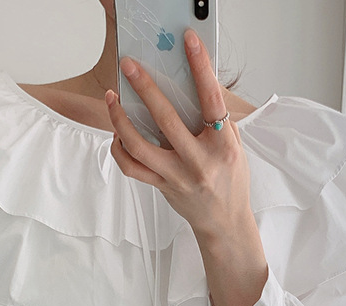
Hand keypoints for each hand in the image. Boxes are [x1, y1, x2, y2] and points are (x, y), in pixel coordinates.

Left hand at [105, 30, 269, 305]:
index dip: (201, 69)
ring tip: (112, 98)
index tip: (189, 41)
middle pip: (166, 120)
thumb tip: (195, 84)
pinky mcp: (162, 187)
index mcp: (222, 147)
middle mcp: (199, 162)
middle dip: (145, 88)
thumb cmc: (231, 181)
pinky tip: (117, 133)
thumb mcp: (234, 148)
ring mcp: (177, 177)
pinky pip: (132, 168)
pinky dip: (120, 149)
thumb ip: (217, 121)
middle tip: (130, 66)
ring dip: (120, 119)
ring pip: (139, 145)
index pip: (211, 101)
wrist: (225, 223)